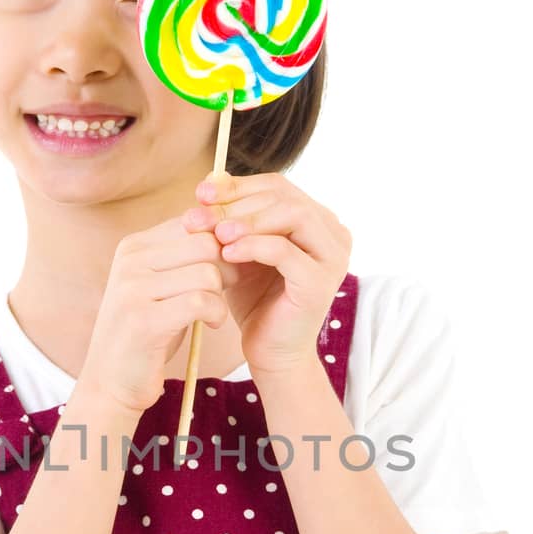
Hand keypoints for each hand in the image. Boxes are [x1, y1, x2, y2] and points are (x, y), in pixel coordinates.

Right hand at [81, 214, 230, 414]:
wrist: (112, 382)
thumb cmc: (148, 332)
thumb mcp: (162, 285)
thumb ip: (186, 257)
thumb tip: (231, 229)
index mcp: (133, 246)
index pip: (193, 222)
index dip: (221, 243)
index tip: (227, 268)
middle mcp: (129, 261)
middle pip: (205, 243)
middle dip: (227, 266)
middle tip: (224, 290)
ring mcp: (133, 289)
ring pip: (207, 272)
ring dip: (221, 295)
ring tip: (213, 311)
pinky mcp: (144, 320)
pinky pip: (201, 302)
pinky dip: (217, 313)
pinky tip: (211, 324)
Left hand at [183, 170, 351, 374]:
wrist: (270, 352)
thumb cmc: (255, 300)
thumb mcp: (239, 249)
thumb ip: (232, 217)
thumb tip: (210, 181)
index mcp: (317, 220)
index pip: (277, 186)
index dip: (238, 186)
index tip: (200, 194)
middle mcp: (333, 233)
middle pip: (284, 196)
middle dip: (236, 203)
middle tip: (198, 216)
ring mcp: (332, 257)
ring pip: (291, 215)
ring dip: (248, 220)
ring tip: (216, 233)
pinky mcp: (321, 282)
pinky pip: (285, 251)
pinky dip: (254, 246)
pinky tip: (228, 254)